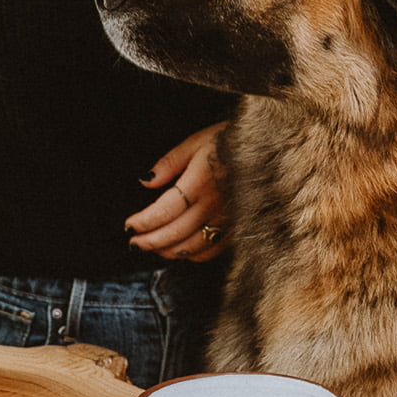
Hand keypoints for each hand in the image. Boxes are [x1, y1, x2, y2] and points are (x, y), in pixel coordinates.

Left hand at [125, 122, 229, 261]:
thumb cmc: (228, 141)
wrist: (267, 149)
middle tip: (133, 243)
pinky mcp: (238, 228)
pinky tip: (180, 251)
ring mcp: (228, 220)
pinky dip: (192, 255)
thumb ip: (169, 163)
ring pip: (193, 247)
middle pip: (176, 233)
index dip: (144, 222)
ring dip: (168, 251)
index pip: (165, 211)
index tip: (129, 225)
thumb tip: (145, 181)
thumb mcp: (195, 142)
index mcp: (200, 182)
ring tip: (151, 248)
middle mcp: (214, 205)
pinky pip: (212, 250)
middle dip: (150, 241)